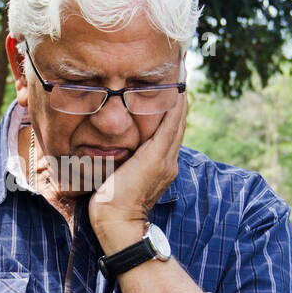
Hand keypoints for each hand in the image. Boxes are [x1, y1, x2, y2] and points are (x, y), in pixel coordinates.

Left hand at [88, 83, 186, 233]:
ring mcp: (165, 159)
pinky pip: (169, 125)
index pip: (169, 131)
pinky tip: (175, 89)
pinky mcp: (157, 157)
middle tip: (181, 71)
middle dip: (179, 97)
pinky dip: (173, 106)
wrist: (117, 222)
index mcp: (161, 165)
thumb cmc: (110, 205)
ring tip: (181, 72)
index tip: (171, 88)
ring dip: (179, 96)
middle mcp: (168, 161)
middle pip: (177, 122)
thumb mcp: (118, 176)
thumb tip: (110, 149)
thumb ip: (121, 161)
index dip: (172, 109)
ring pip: (176, 121)